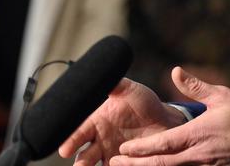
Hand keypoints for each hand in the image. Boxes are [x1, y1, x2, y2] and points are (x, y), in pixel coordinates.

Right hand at [59, 78, 186, 164]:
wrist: (165, 120)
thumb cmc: (144, 103)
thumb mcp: (130, 91)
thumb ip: (115, 85)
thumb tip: (101, 72)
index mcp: (96, 123)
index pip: (79, 133)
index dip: (71, 140)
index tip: (65, 149)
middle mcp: (99, 142)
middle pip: (84, 156)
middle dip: (80, 162)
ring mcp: (110, 156)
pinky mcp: (124, 164)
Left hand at [112, 66, 229, 165]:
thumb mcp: (223, 96)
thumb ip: (196, 86)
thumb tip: (174, 71)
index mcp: (198, 134)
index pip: (163, 145)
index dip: (140, 150)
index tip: (122, 150)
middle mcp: (198, 155)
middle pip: (160, 164)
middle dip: (135, 165)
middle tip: (113, 163)